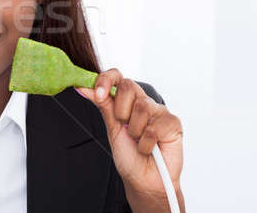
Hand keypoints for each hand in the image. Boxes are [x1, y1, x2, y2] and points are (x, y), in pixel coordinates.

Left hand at [75, 69, 184, 211]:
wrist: (143, 180)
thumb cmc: (128, 155)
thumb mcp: (112, 128)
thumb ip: (103, 105)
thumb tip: (83, 87)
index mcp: (126, 101)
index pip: (117, 77)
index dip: (106, 80)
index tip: (98, 94)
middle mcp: (143, 102)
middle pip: (128, 86)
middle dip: (120, 111)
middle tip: (124, 128)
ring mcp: (159, 111)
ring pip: (141, 106)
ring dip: (134, 131)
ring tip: (138, 141)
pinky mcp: (173, 123)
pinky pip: (154, 126)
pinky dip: (147, 142)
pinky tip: (150, 148)